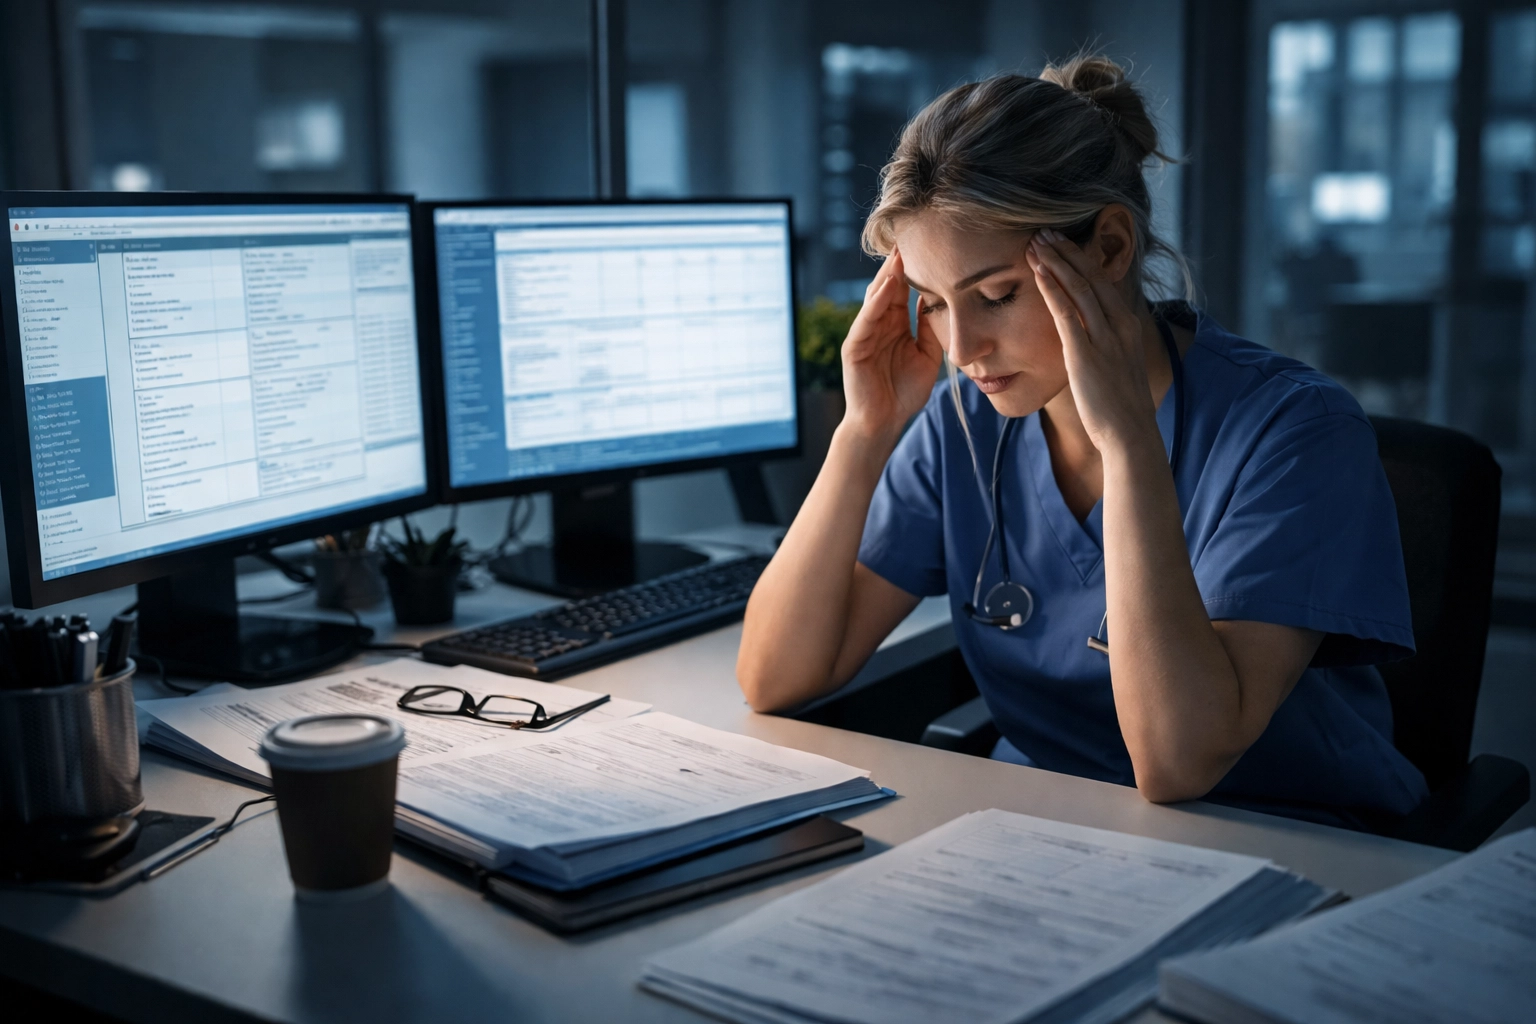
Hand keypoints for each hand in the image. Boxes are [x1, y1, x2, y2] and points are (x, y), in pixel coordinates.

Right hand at [839, 248, 943, 439]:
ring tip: (899, 254)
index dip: (915, 269)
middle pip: (888, 287)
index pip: (904, 290)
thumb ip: (931, 330)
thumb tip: (940, 300)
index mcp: (895, 325)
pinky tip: (887, 286)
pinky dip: (875, 303)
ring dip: (887, 276)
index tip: (930, 245)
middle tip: (912, 236)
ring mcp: (864, 334)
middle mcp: (878, 324)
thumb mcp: (927, 356)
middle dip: (898, 263)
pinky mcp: (854, 348)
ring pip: (875, 298)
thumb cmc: (904, 393)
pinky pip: (865, 320)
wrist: (884, 423)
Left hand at [1026, 229, 1157, 454]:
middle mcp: (1119, 324)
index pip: (1102, 281)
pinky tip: (1037, 273)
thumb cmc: (1119, 407)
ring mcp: (1104, 337)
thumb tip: (1083, 339)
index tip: (1061, 242)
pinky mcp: (1085, 353)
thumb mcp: (1115, 366)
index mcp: (1128, 325)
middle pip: (1090, 275)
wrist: (1130, 434)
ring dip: (1054, 261)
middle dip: (1066, 250)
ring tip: (1036, 242)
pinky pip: (1066, 312)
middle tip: (1044, 231)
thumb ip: (1102, 345)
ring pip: (1077, 287)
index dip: (1080, 258)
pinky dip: (1051, 288)